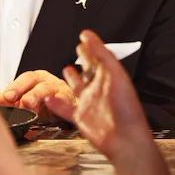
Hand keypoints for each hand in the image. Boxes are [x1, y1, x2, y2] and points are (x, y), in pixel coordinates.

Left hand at [0, 70, 75, 116]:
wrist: (64, 106)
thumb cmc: (40, 100)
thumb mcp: (19, 98)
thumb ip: (0, 99)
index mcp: (33, 79)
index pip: (23, 80)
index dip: (16, 87)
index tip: (7, 96)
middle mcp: (46, 82)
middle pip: (37, 84)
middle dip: (27, 91)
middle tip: (19, 100)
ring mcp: (59, 90)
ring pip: (50, 91)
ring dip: (40, 97)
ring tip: (32, 103)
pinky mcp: (71, 101)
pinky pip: (67, 101)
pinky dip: (62, 102)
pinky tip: (57, 103)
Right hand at [45, 31, 151, 160]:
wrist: (125, 139)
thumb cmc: (125, 109)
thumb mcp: (115, 75)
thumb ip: (103, 55)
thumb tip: (89, 37)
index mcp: (109, 78)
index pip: (99, 57)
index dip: (92, 45)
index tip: (84, 35)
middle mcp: (99, 89)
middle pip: (88, 70)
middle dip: (83, 58)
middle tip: (78, 48)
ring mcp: (89, 103)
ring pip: (77, 87)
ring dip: (70, 79)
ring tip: (65, 69)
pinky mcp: (81, 118)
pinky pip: (65, 108)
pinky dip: (56, 103)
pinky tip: (48, 98)